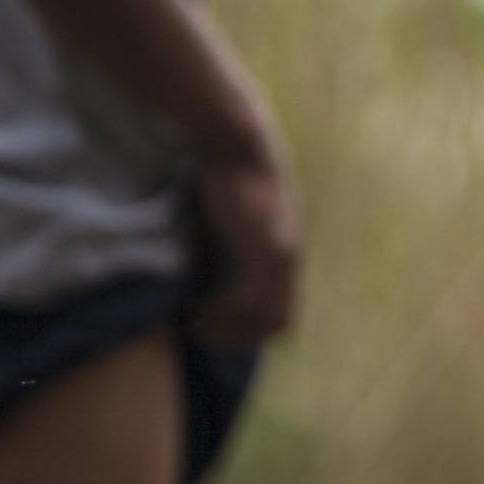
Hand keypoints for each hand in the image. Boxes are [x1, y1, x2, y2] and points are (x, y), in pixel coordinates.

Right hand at [188, 139, 302, 345]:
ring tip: (192, 324)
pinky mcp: (264, 248)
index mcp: (288, 256)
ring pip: (263, 318)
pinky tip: (194, 309)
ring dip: (225, 329)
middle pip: (277, 325)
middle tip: (201, 333)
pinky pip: (248, 300)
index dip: (249, 331)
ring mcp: (281, 256)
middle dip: (236, 338)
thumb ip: (238, 251)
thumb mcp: (239, 222)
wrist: (237, 145)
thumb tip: (213, 280)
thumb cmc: (228, 178)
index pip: (281, 317)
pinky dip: (221, 313)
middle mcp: (291, 260)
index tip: (214, 327)